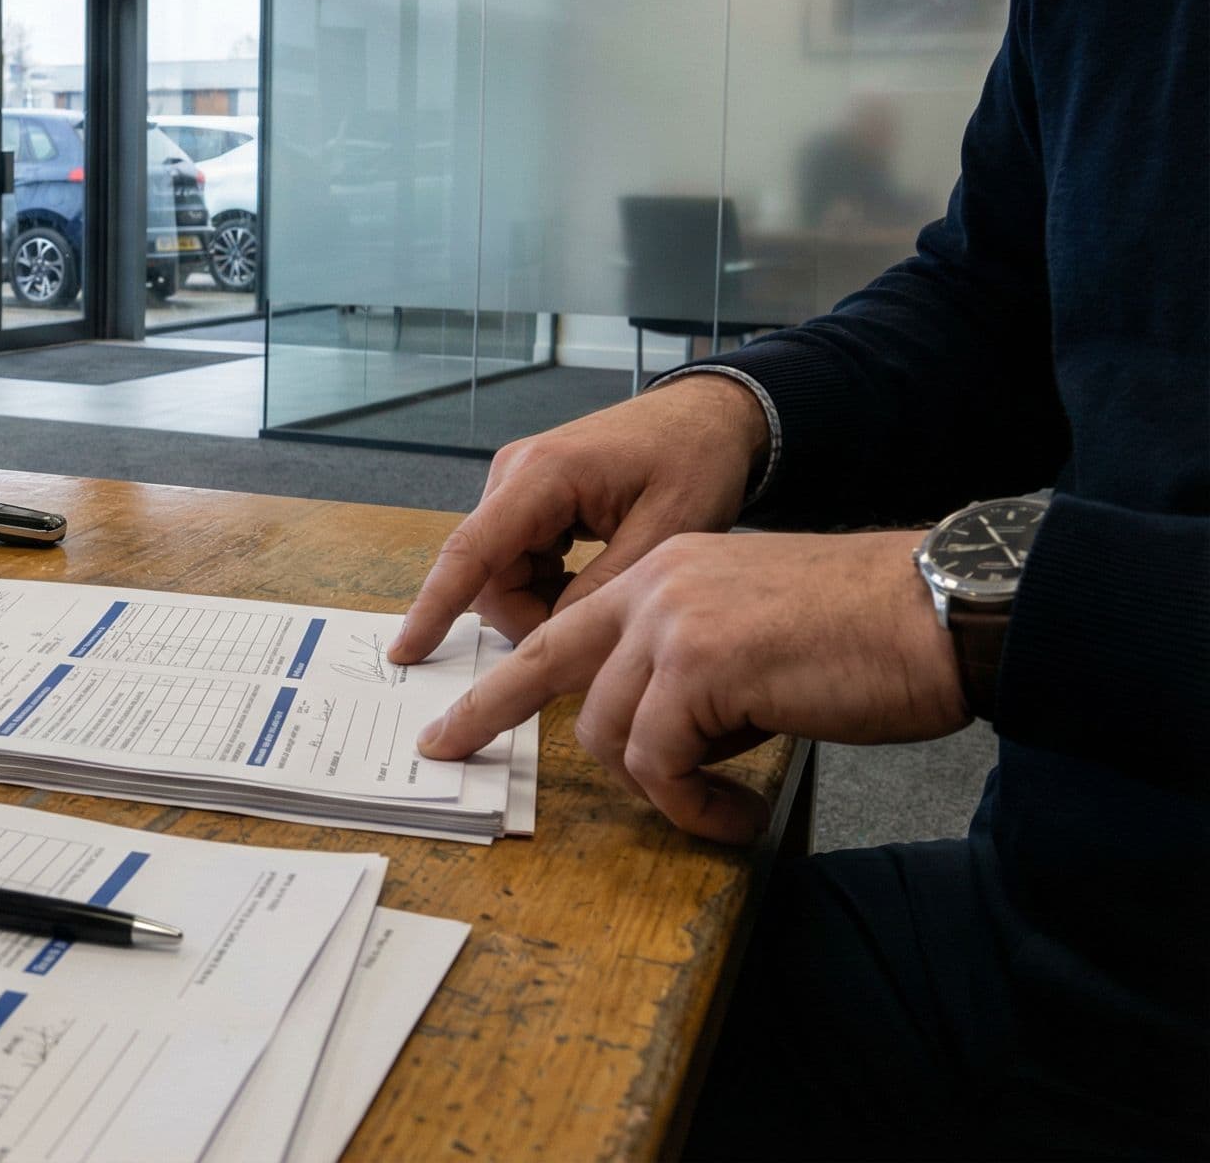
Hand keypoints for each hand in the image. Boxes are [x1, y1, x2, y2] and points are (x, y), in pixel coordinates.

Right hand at [389, 373, 769, 664]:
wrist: (708, 416)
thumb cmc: (695, 460)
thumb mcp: (668, 531)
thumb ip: (605, 587)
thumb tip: (552, 637)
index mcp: (543, 474)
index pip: (471, 550)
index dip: (434, 606)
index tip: (406, 651)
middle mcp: (515, 475)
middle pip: (487, 573)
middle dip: (526, 615)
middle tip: (589, 632)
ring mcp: (517, 485)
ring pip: (501, 573)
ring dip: (539, 602)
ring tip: (601, 594)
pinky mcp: (529, 498)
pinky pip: (517, 561)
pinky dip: (546, 586)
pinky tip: (589, 578)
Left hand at [416, 530, 970, 842]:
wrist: (942, 616)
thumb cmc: (871, 638)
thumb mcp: (756, 639)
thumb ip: (694, 668)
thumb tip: (661, 739)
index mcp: (668, 571)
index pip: (567, 627)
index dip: (509, 677)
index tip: (460, 712)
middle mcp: (658, 584)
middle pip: (544, 663)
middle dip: (487, 712)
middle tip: (443, 749)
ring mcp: (673, 621)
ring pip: (609, 731)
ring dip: (660, 787)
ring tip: (722, 805)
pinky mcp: (699, 667)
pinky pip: (658, 762)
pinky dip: (691, 804)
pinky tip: (738, 814)